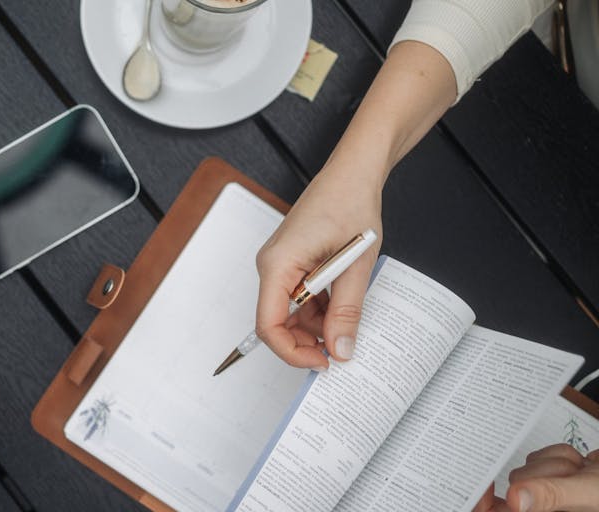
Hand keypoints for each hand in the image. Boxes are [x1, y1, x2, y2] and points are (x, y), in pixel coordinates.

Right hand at [255, 160, 383, 369]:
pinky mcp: (291, 263)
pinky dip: (320, 308)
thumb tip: (340, 349)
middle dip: (307, 341)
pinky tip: (342, 303)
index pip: (269, 325)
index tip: (322, 362)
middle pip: (277, 321)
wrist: (353, 173)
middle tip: (340, 349)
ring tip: (349, 320)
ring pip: (290, 312)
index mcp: (278, 265)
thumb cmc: (350, 203)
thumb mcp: (355, 265)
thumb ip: (346, 311)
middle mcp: (272, 265)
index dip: (293, 352)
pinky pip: (298, 297)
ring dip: (318, 324)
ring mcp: (280, 264)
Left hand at [474, 444, 598, 511]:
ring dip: (554, 464)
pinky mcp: (550, 479)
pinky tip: (580, 466)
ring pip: (527, 469)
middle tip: (569, 474)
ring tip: (580, 472)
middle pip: (512, 488)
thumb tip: (516, 499)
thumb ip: (553, 496)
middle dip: (541, 473)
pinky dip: (559, 456)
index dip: (483, 502)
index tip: (485, 482)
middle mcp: (540, 510)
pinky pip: (538, 458)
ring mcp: (545, 495)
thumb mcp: (590, 493)